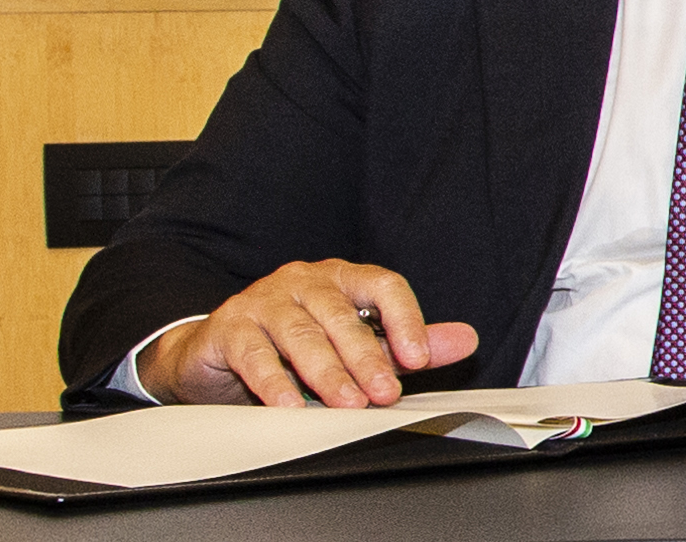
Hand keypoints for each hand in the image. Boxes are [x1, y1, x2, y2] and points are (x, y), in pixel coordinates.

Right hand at [136, 259, 478, 407]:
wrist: (219, 353)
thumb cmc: (296, 345)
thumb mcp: (356, 342)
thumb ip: (405, 342)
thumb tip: (466, 340)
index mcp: (343, 278)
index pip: (383, 284)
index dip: (405, 318)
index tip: (420, 358)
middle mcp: (305, 281)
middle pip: (341, 314)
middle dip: (366, 356)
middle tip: (385, 392)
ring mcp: (265, 300)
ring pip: (301, 334)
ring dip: (327, 372)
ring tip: (347, 403)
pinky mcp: (231, 327)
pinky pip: (255, 353)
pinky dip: (274, 382)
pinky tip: (290, 406)